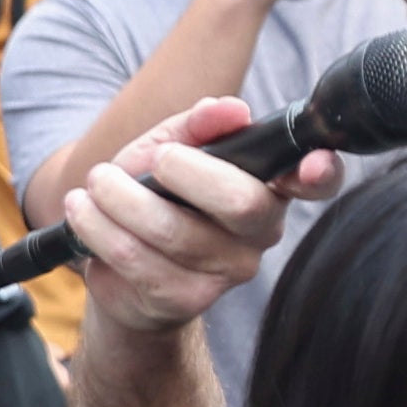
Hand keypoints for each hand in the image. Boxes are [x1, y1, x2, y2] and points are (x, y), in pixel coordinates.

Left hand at [53, 95, 321, 342]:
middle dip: (186, 171)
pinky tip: (84, 212)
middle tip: (151, 160)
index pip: (317, 183)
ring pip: (175, 231)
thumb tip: (228, 108)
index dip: (322, 174)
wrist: (117, 264)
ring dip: (120, 199)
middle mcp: (262, 232)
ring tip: (96, 183)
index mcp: (270, 187)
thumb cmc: (155, 195)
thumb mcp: (169, 147)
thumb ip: (197, 125)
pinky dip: (100, 228)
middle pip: (243, 203)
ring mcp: (229, 270)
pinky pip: (139, 259)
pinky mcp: (188, 298)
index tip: (311, 163)